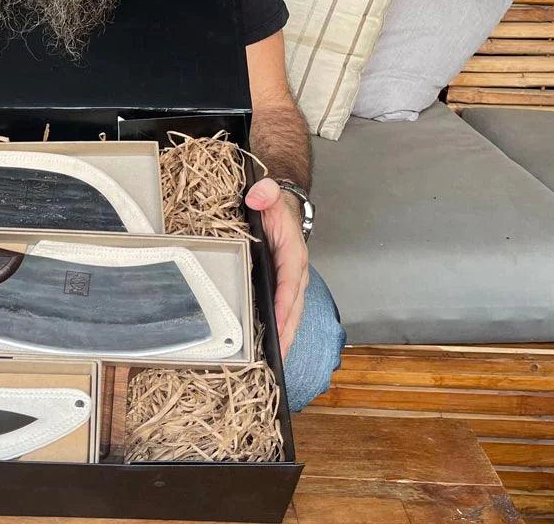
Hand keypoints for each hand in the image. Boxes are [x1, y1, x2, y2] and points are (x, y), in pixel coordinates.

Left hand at [244, 177, 308, 358]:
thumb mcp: (268, 195)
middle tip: (277, 356)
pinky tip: (271, 345)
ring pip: (292, 313)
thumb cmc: (274, 206)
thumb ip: (264, 193)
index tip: (279, 323)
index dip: (285, 303)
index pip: (289, 282)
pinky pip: (285, 310)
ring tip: (275, 360)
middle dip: (287, 332)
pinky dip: (281, 329)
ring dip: (285, 336)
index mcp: (293, 252)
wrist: (281, 206)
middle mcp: (296, 271)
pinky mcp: (284, 287)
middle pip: (294, 306)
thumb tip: (257, 196)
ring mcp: (291, 282)